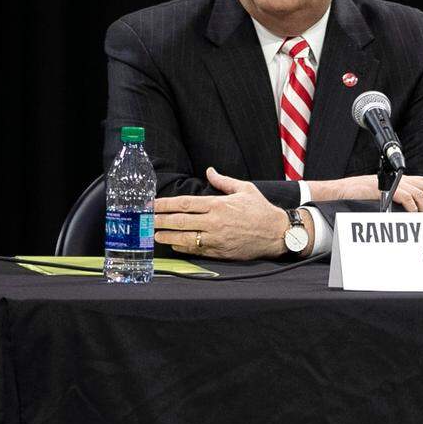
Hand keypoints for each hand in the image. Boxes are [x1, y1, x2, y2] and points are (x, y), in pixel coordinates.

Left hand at [154, 167, 296, 259]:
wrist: (277, 233)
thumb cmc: (261, 210)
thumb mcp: (245, 189)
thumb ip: (224, 181)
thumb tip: (210, 171)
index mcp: (219, 205)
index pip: (185, 204)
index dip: (165, 204)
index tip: (152, 204)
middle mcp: (215, 222)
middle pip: (180, 221)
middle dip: (159, 220)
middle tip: (145, 220)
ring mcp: (216, 239)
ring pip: (184, 238)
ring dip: (166, 236)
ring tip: (154, 234)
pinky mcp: (220, 252)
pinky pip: (195, 250)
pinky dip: (182, 247)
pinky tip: (173, 244)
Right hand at [308, 174, 422, 211]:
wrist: (340, 191)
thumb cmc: (358, 195)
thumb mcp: (383, 195)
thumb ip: (399, 199)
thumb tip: (417, 212)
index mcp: (400, 179)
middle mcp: (399, 178)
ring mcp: (392, 183)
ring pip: (420, 192)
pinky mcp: (385, 189)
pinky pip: (406, 197)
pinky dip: (414, 207)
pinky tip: (416, 215)